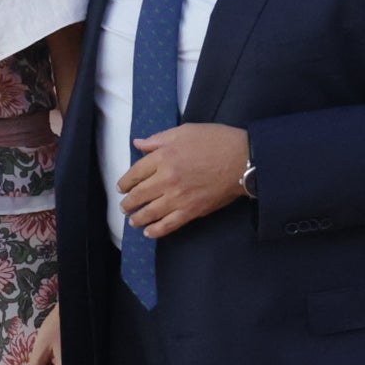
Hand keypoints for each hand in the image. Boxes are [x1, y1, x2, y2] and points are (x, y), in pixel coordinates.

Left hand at [120, 123, 248, 238]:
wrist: (242, 159)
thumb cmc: (215, 140)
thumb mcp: (184, 131)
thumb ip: (158, 139)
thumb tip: (138, 144)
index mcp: (163, 157)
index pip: (135, 173)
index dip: (125, 182)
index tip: (122, 187)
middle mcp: (166, 178)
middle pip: (139, 194)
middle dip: (128, 202)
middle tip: (124, 206)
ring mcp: (178, 197)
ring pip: (150, 212)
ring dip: (138, 218)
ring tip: (132, 221)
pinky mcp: (192, 210)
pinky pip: (169, 224)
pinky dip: (156, 230)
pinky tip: (149, 232)